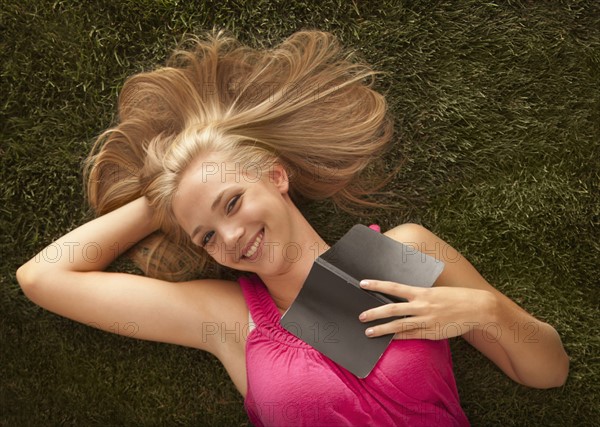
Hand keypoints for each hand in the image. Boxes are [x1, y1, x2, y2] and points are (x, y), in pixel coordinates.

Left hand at [358, 280, 494, 339]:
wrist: (477, 308)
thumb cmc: (456, 297)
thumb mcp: (435, 291)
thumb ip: (419, 295)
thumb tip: (401, 296)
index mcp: (422, 292)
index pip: (394, 287)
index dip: (377, 285)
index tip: (363, 283)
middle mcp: (422, 305)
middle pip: (392, 308)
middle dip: (374, 312)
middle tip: (360, 316)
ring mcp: (427, 320)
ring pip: (399, 325)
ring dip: (382, 329)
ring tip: (368, 332)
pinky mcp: (432, 333)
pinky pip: (411, 336)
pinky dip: (399, 338)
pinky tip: (388, 340)